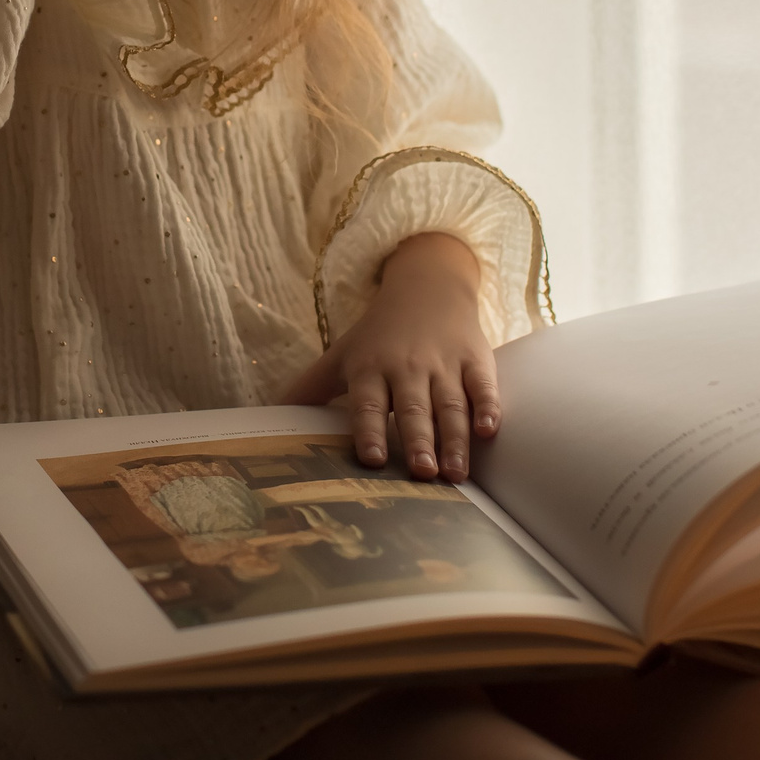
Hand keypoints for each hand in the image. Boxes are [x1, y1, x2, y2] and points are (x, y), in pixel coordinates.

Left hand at [281, 232, 498, 481]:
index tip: (370, 458)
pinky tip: (490, 430)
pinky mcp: (476, 358)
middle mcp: (406, 366)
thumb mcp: (341, 355)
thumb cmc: (378, 334)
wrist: (427, 286)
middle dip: (418, 441)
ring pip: (450, 405)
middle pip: (412, 408)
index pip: (367, 403)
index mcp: (370, 368)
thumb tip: (269, 421)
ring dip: (454, 439)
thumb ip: (309, 390)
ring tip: (455, 473)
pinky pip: (483, 385)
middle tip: (423, 474)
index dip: (368, 430)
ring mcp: (443, 362)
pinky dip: (488, 406)